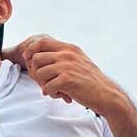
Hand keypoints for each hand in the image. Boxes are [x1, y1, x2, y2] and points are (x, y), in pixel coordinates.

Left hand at [4, 35, 128, 116]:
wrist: (107, 94)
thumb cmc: (90, 81)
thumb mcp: (78, 61)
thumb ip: (62, 56)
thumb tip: (38, 56)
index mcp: (70, 48)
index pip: (42, 41)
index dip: (31, 50)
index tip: (29, 61)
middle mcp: (68, 54)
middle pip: (36, 58)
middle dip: (36, 72)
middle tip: (45, 82)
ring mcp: (67, 66)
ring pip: (39, 73)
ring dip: (44, 84)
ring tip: (55, 90)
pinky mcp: (67, 80)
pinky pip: (47, 87)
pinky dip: (51, 93)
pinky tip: (61, 95)